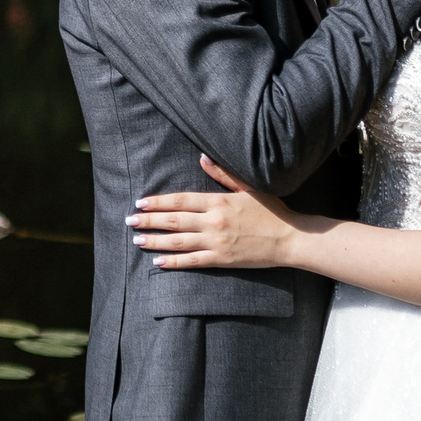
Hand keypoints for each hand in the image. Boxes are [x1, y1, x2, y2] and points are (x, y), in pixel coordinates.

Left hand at [127, 155, 308, 269]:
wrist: (290, 238)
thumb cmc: (271, 210)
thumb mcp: (248, 187)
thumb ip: (223, 174)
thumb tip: (203, 157)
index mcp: (218, 201)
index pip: (180, 200)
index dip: (158, 202)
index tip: (141, 202)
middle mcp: (213, 221)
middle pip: (173, 221)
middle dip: (149, 220)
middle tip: (130, 220)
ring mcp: (216, 242)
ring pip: (178, 242)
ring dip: (155, 241)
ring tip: (137, 240)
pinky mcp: (222, 259)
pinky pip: (192, 261)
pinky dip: (173, 262)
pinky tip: (158, 262)